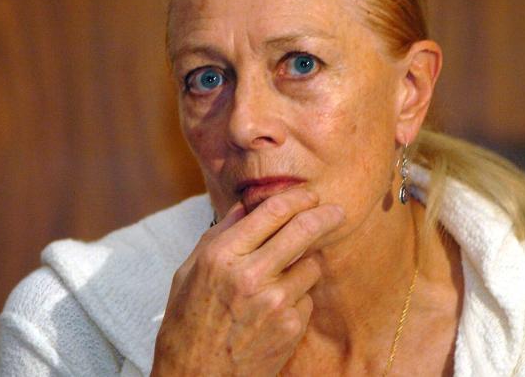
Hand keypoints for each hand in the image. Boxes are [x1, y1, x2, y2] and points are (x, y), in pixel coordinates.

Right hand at [150, 188, 344, 376]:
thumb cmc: (187, 323)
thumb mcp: (189, 272)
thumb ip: (220, 235)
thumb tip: (247, 206)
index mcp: (222, 256)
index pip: (272, 212)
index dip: (298, 198)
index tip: (310, 195)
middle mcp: (250, 275)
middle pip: (304, 230)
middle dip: (326, 215)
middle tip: (336, 211)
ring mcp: (275, 303)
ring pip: (311, 265)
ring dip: (304, 265)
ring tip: (282, 279)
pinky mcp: (291, 327)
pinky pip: (307, 298)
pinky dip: (298, 298)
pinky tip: (276, 309)